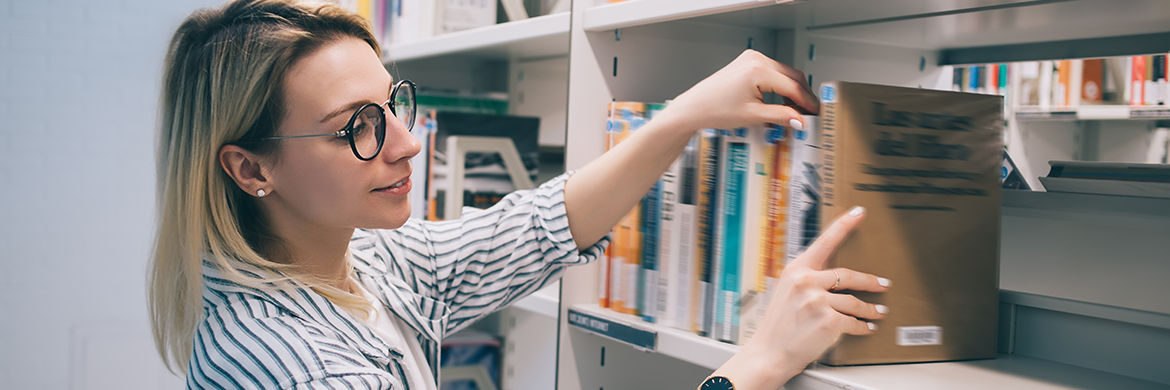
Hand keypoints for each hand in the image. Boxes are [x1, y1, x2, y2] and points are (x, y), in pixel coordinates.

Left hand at [653, 49, 819, 132]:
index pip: (792, 86)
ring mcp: (751, 58)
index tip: (816, 113)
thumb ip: (781, 116)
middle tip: (810, 112)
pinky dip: (780, 85)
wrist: (695, 107)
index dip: (807, 102)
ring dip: (792, 90)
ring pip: (784, 73)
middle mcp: (755, 59)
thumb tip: (800, 120)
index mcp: (757, 70)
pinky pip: (773, 72)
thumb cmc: (715, 109)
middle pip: (792, 76)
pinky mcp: (748, 62)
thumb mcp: (753, 116)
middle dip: (802, 94)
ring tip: (796, 109)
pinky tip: (782, 99)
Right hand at [711, 206, 888, 389]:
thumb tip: (834, 277)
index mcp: (796, 269)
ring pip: (855, 301)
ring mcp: (817, 301)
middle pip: (850, 275)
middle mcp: (806, 281)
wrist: (769, 352)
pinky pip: (854, 321)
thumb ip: (808, 280)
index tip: (859, 212)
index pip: (825, 241)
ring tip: (878, 311)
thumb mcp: (787, 292)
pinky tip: (865, 328)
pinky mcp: (828, 320)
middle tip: (883, 284)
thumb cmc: (777, 325)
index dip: (845, 225)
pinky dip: (862, 326)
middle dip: (871, 282)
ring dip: (870, 308)